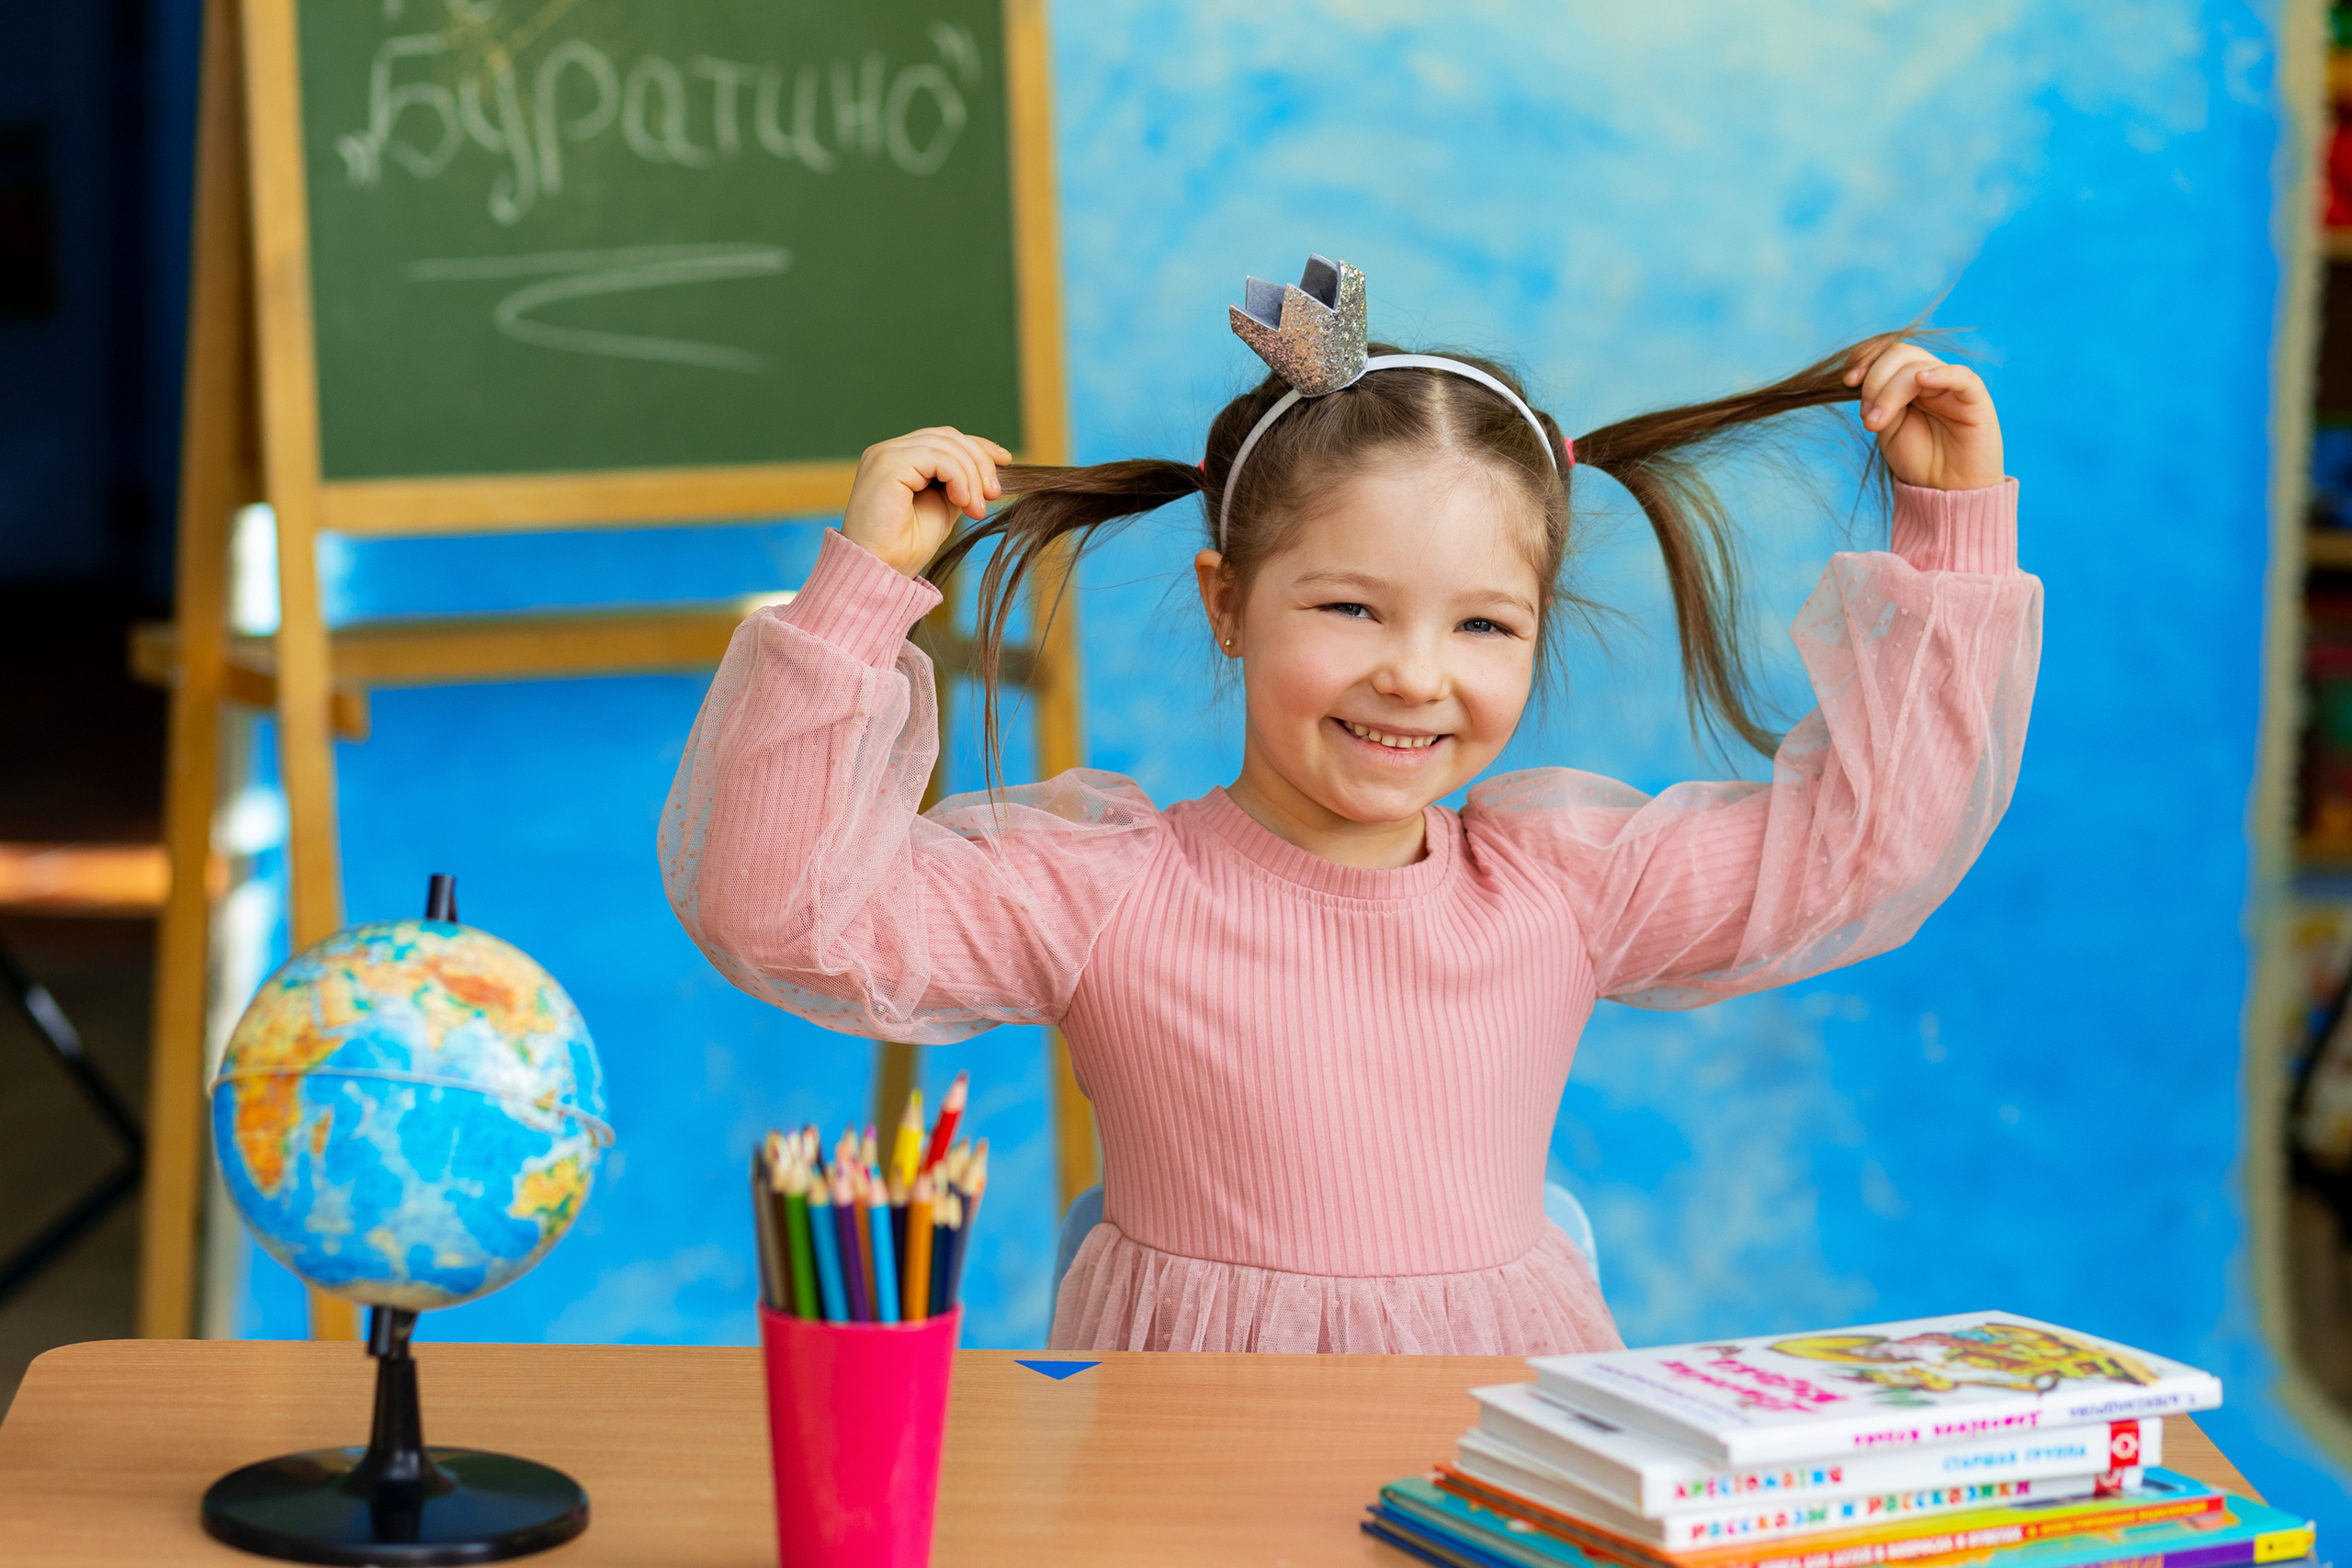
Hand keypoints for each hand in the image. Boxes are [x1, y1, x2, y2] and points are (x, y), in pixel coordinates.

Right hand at [841, 427, 1010, 576]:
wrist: (881, 571)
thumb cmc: (905, 547)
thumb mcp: (943, 506)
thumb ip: (958, 483)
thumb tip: (990, 466)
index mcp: (898, 458)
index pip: (943, 438)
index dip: (977, 446)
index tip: (1005, 461)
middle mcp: (888, 451)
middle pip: (947, 437)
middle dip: (980, 462)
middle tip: (994, 494)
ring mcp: (885, 455)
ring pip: (945, 445)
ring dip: (971, 475)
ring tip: (977, 508)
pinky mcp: (888, 464)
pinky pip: (937, 457)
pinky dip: (958, 477)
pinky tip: (963, 502)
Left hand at [1843, 339, 2003, 491]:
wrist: (1946, 490)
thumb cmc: (1919, 460)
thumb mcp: (1886, 428)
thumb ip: (1877, 400)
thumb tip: (1859, 379)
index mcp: (1907, 380)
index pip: (1886, 351)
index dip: (1865, 358)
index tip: (1847, 381)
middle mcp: (1930, 377)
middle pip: (1899, 354)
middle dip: (1874, 381)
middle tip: (1866, 417)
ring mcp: (1951, 385)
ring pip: (1918, 366)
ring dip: (1890, 392)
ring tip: (1877, 423)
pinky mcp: (1974, 399)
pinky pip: (1961, 376)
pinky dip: (1941, 373)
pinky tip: (1922, 380)